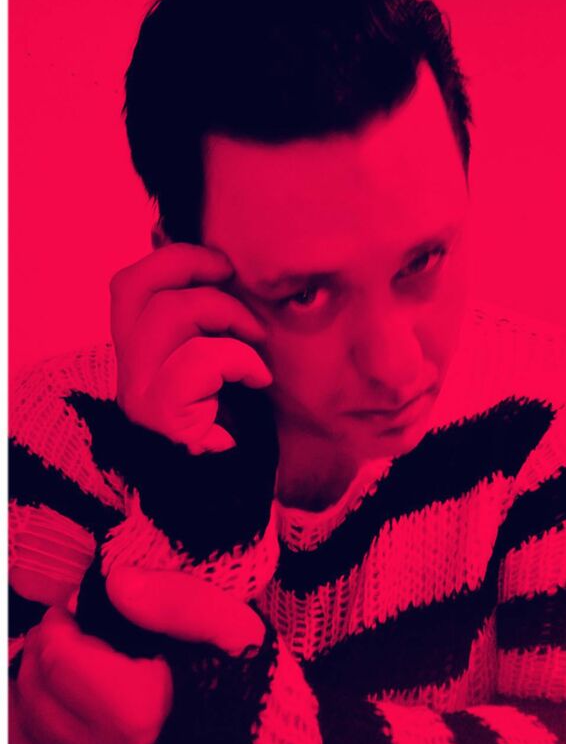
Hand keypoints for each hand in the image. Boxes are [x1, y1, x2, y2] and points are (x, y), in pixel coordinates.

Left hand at [9, 574, 264, 743]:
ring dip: (34, 685)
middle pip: (33, 684)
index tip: (85, 609)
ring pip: (18, 724)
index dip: (63, 618)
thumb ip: (178, 599)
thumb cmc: (244, 685)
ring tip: (70, 668)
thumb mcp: (231, 627)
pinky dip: (28, 727)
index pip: (58, 652)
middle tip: (77, 632)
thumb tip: (116, 583)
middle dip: (47, 646)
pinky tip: (60, 708)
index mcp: (137, 710)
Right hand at [109, 242, 272, 453]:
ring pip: (169, 314)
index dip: (173, 258)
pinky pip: (198, 360)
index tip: (221, 263)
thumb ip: (209, 317)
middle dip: (192, 268)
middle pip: (135, 285)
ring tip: (257, 340)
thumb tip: (225, 265)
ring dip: (227, 314)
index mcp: (137, 349)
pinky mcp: (159, 414)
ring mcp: (138, 392)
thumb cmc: (236, 414)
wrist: (234, 485)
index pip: (129, 284)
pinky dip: (238, 359)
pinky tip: (259, 378)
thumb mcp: (218, 352)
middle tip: (233, 278)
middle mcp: (127, 368)